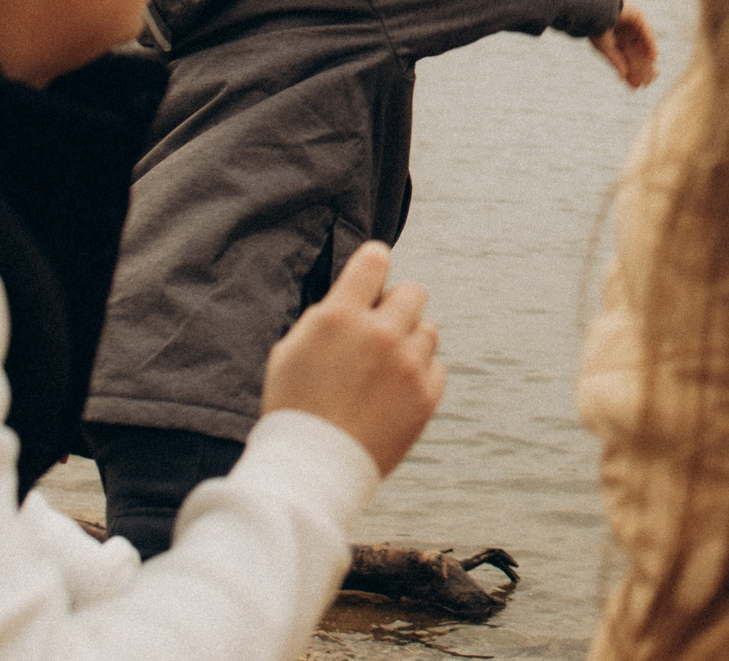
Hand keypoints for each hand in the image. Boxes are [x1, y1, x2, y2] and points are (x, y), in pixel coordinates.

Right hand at [260, 243, 444, 476]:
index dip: (373, 267)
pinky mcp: (426, 396)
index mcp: (340, 316)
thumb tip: (358, 292)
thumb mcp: (292, 349)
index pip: (376, 258)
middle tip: (376, 334)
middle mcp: (379, 334)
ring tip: (383, 371)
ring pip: (428, 329)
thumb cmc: (295, 408)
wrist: (312, 469)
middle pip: (412, 292)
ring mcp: (408, 365)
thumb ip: (329, 314)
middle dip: (396, 307)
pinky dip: (420, 376)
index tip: (370, 283)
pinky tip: (393, 394)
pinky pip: (437, 366)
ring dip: (409, 343)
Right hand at [589, 0, 657, 88]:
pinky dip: (650, 46)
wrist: (595, 8)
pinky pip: (646, 34)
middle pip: (635, 55)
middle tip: (647, 83)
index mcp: (612, 40)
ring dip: (647, 61)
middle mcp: (623, 33)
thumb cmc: (595, 27)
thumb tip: (622, 77)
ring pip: (642, 47)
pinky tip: (653, 58)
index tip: (635, 87)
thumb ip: (615, 61)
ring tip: (653, 75)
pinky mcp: (638, 17)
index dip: (630, 73)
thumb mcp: (605, 48)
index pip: (624, 60)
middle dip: (640, 69)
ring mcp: (631, 25)